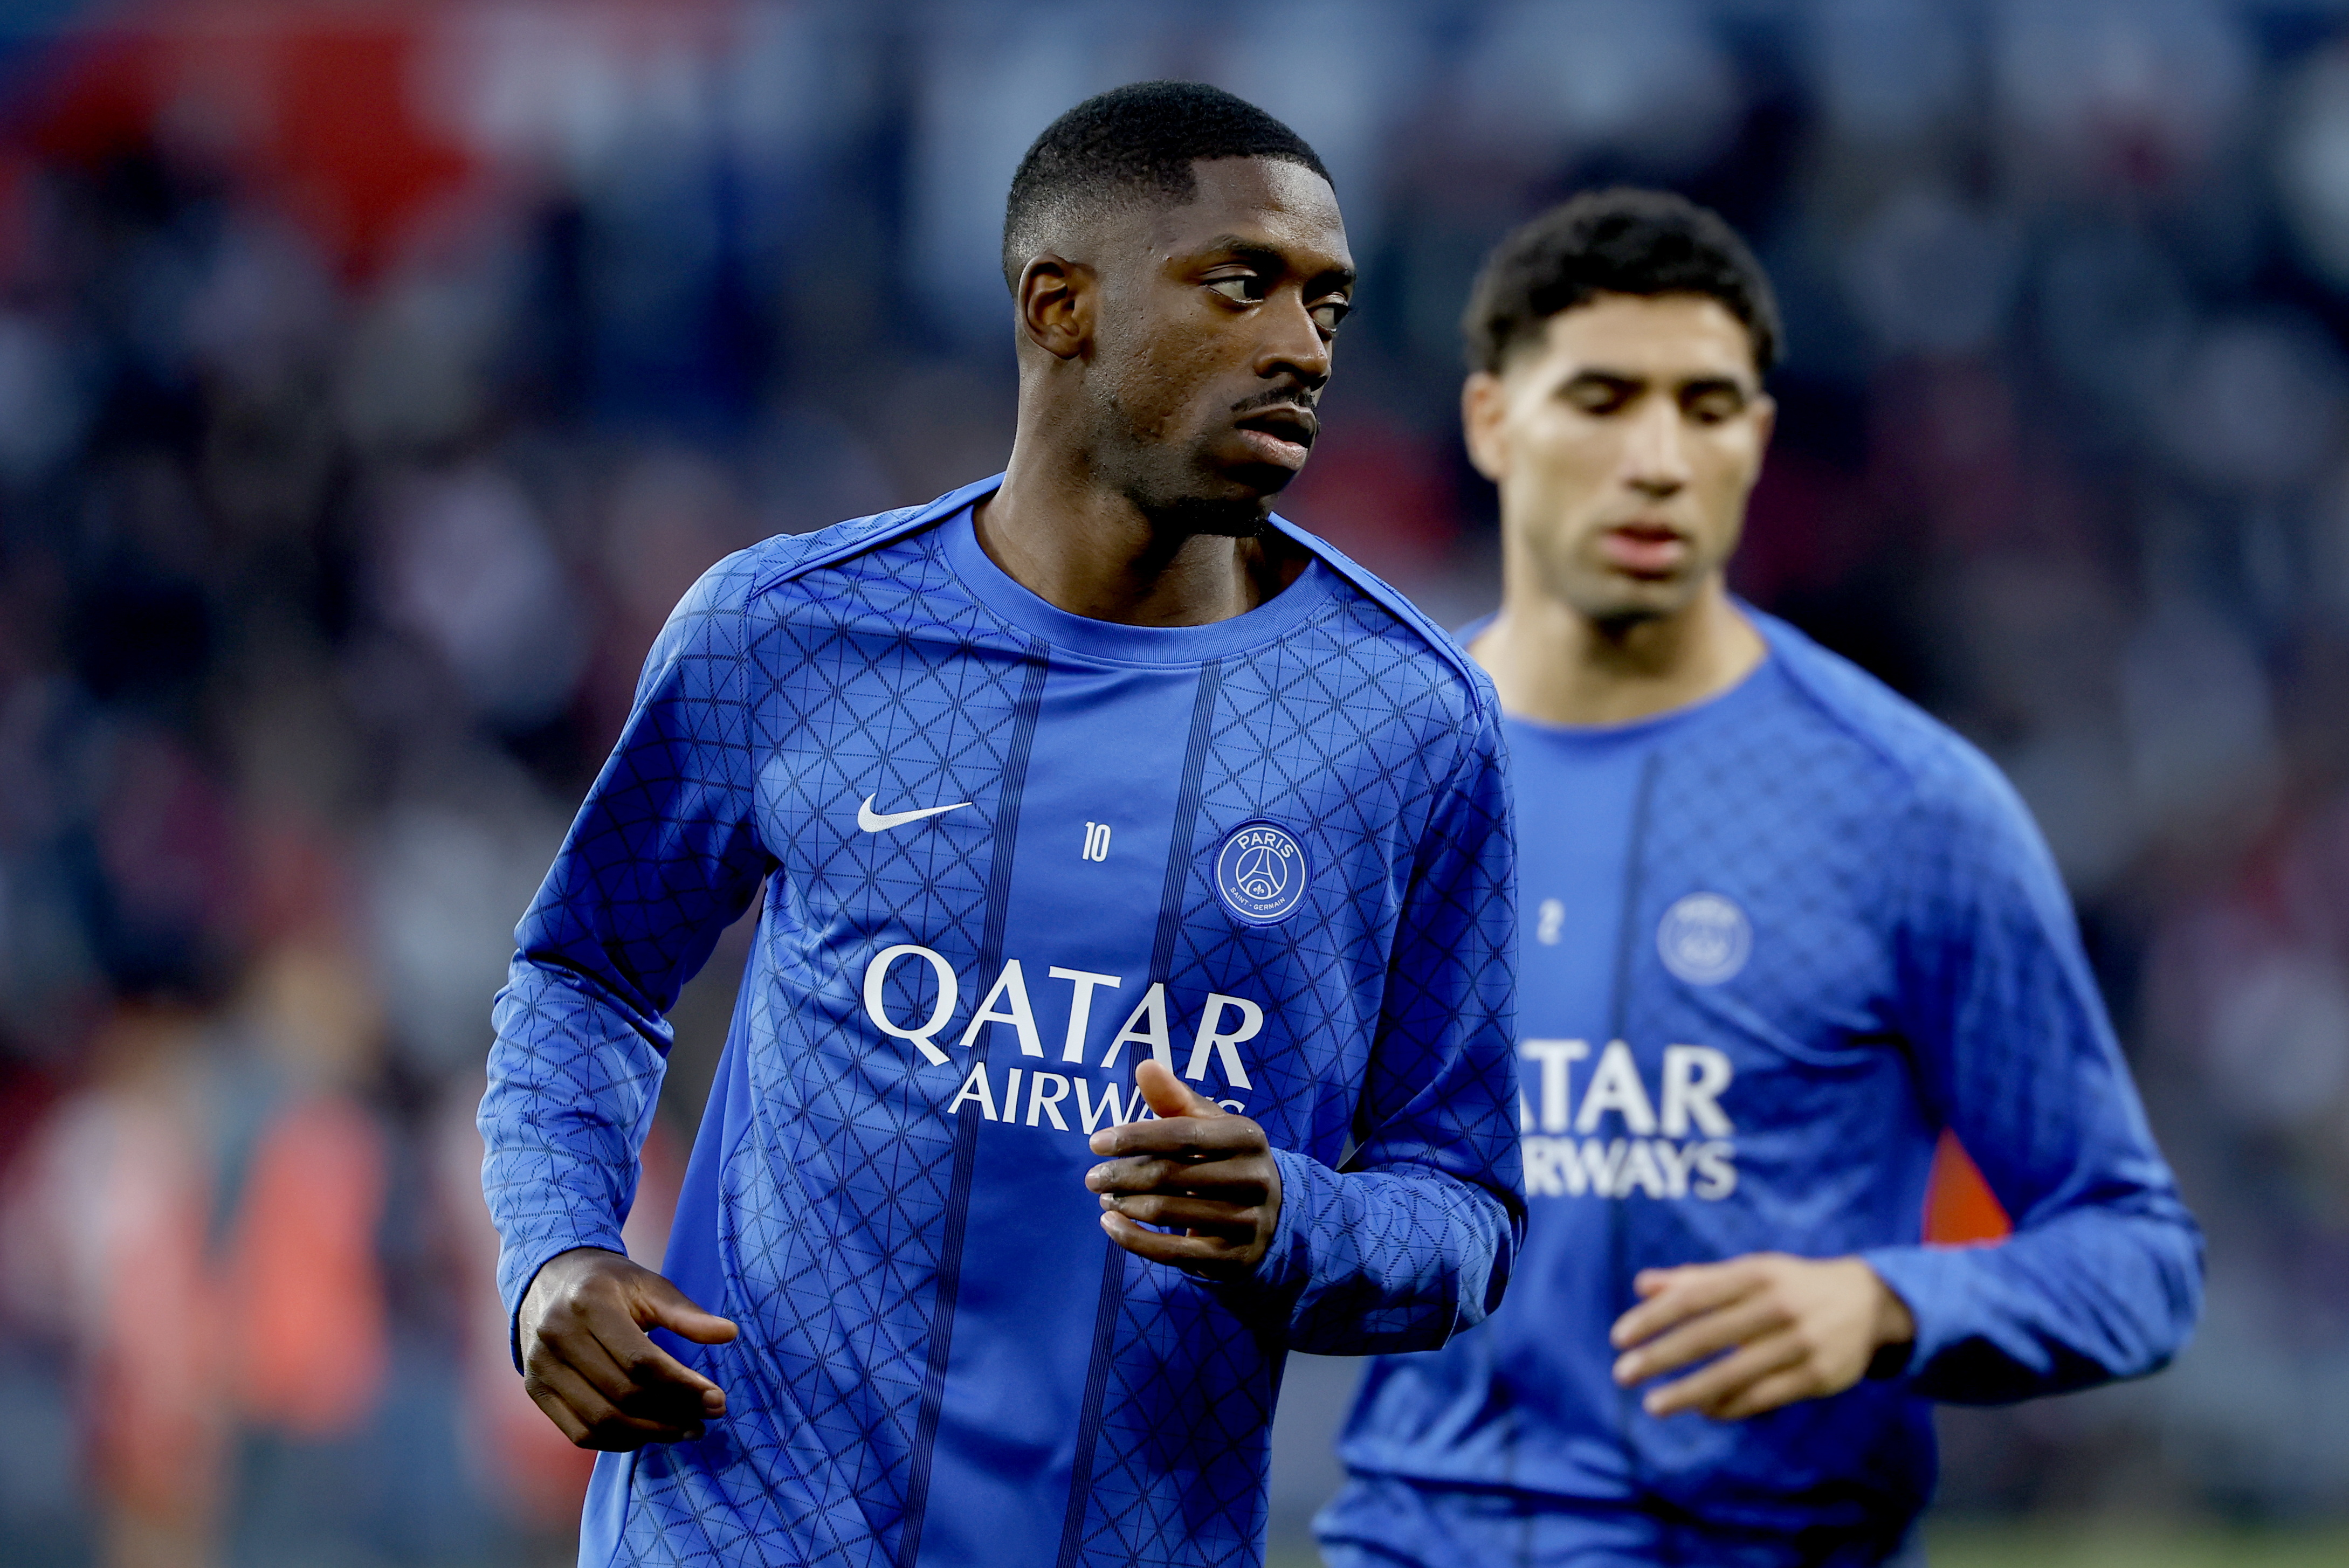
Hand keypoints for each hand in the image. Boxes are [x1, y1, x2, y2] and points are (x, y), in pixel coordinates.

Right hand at [518, 1246, 739, 1449]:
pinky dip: (618, 1441)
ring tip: (686, 1429)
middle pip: (622, 1395)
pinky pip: (580, 1432)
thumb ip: (686, 1313)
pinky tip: (649, 1433)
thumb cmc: (608, 1283)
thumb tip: (729, 1334)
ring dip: (650, 1433)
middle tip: (708, 1417)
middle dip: (673, 1413)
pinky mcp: (536, 1390)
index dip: (682, 1386)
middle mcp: (558, 1337)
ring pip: (601, 1421)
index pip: (641, 1361)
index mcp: (589, 1304)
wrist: (548, 1278)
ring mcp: (541, 1367)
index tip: (717, 1399)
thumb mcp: (648, 1285)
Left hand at [1085, 1060, 1281, 1278]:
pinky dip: (1134, 1239)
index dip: (1136, 1137)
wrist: (1269, 1217)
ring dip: (1126, 1205)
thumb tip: (1145, 1067)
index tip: (1096, 1142)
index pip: (1183, 1134)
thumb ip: (1175, 1098)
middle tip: (1093, 1178)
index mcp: (1247, 1137)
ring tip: (1104, 1199)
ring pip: (1169, 1212)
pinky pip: (1172, 1251)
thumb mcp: (1209, 1125)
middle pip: (1172, 1175)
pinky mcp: (1232, 1258)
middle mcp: (1253, 1178)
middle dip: (1124, 1176)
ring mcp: (1245, 1221)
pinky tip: (1111, 1225)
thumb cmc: (1225, 1159)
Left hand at [1608, 1253, 1914, 1420]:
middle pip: (1708, 1335)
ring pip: (1734, 1373)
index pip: (1694, 1296)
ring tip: (1653, 1405)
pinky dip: (1729, 1406)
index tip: (1619, 1337)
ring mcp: (1801, 1343)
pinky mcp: (1818, 1376)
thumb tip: (1642, 1285)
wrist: (1870, 1302)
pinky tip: (1703, 1410)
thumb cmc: (1791, 1285)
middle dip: (1661, 1356)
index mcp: (1756, 1274)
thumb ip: (1696, 1279)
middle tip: (1622, 1374)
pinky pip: (1764, 1397)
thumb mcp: (1750, 1272)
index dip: (1654, 1317)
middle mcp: (1778, 1305)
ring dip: (1689, 1392)